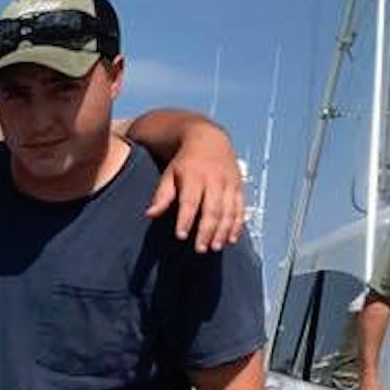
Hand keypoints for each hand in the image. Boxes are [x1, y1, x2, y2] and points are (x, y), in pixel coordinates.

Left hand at [145, 124, 244, 252]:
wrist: (209, 140)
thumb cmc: (184, 163)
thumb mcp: (169, 175)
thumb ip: (162, 195)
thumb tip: (150, 215)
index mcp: (194, 176)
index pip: (190, 201)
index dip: (186, 219)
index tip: (181, 235)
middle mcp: (215, 180)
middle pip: (212, 209)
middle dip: (207, 230)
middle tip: (200, 249)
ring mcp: (229, 183)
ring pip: (229, 210)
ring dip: (223, 231)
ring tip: (214, 247)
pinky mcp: (239, 187)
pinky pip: (240, 208)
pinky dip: (237, 224)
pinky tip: (231, 239)